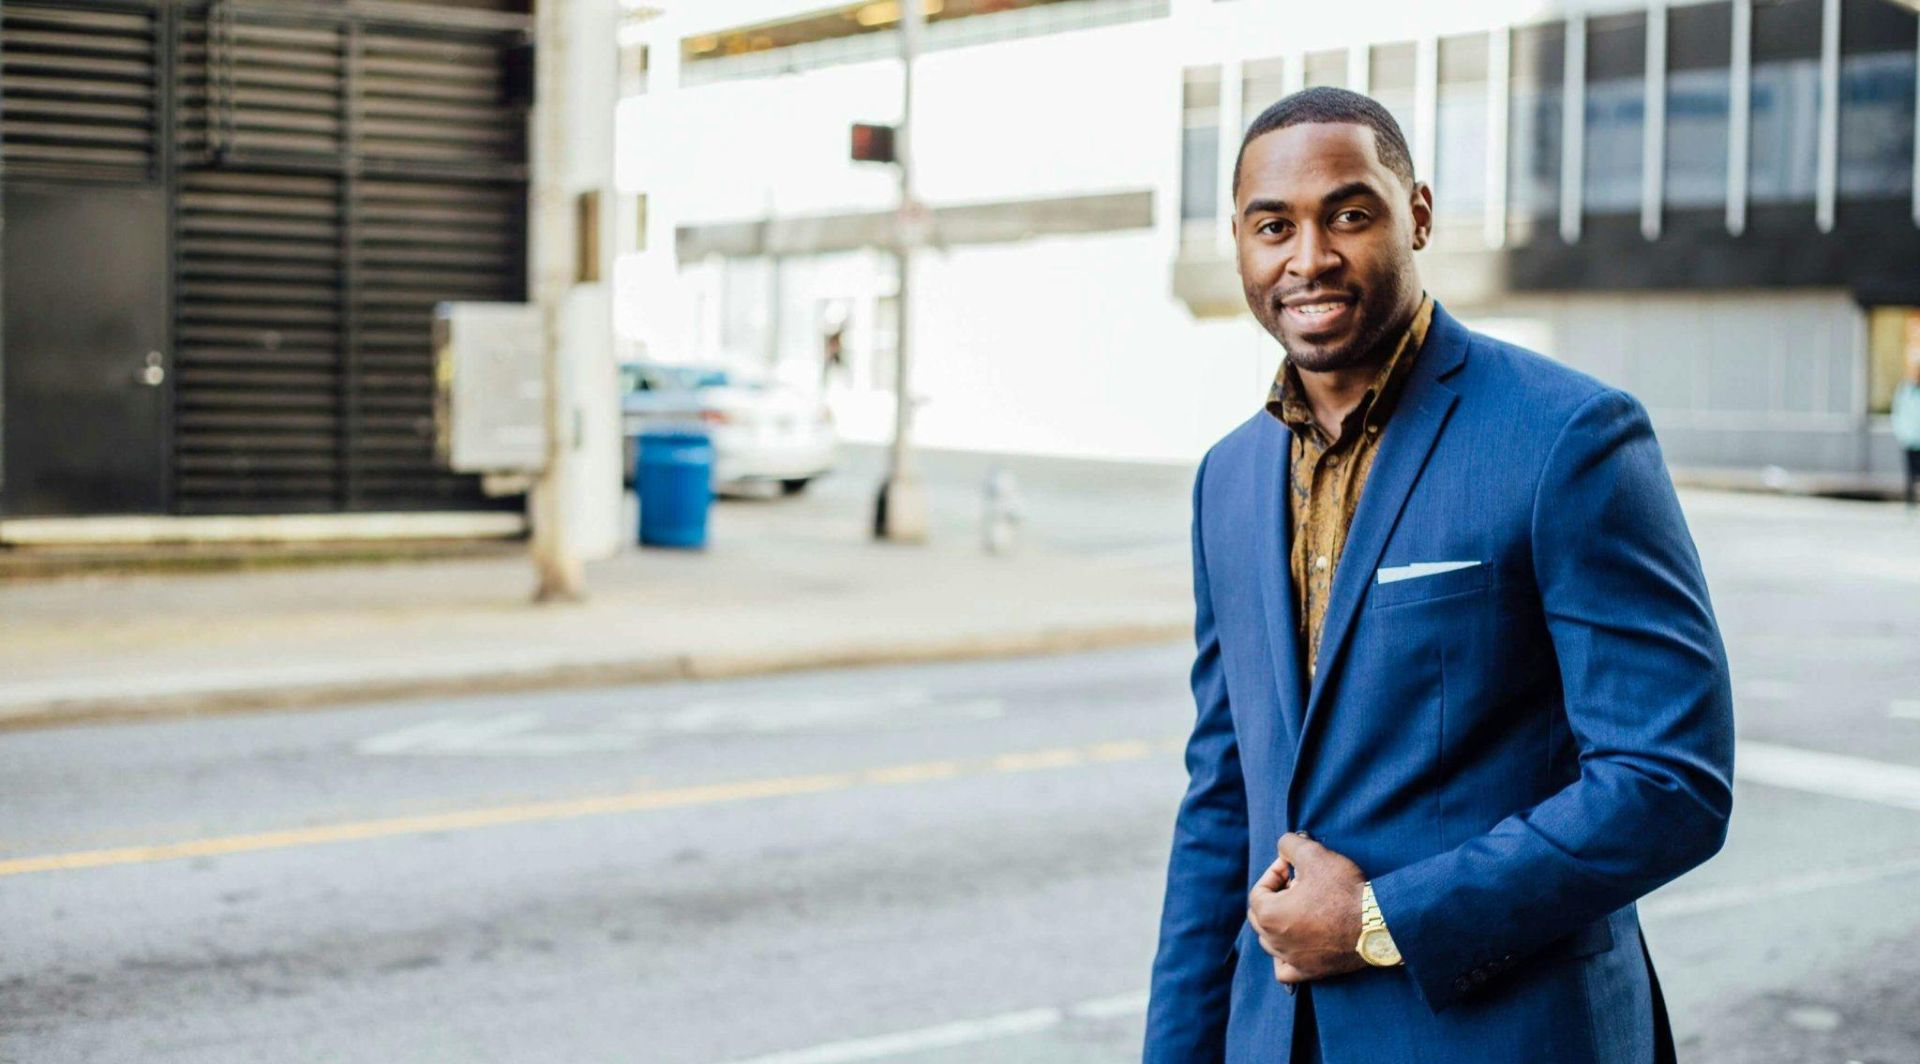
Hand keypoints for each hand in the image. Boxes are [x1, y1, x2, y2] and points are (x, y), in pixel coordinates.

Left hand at [1245, 832, 1367, 984]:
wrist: (1378, 924)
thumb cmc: (1344, 890)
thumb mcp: (1314, 854)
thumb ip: (1290, 844)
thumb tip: (1283, 847)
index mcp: (1269, 915)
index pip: (1259, 891)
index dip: (1274, 875)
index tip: (1293, 867)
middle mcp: (1275, 941)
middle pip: (1260, 916)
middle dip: (1276, 896)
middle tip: (1300, 885)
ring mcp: (1292, 959)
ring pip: (1270, 941)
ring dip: (1281, 922)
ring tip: (1304, 908)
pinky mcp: (1311, 971)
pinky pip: (1284, 969)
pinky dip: (1284, 957)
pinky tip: (1296, 944)